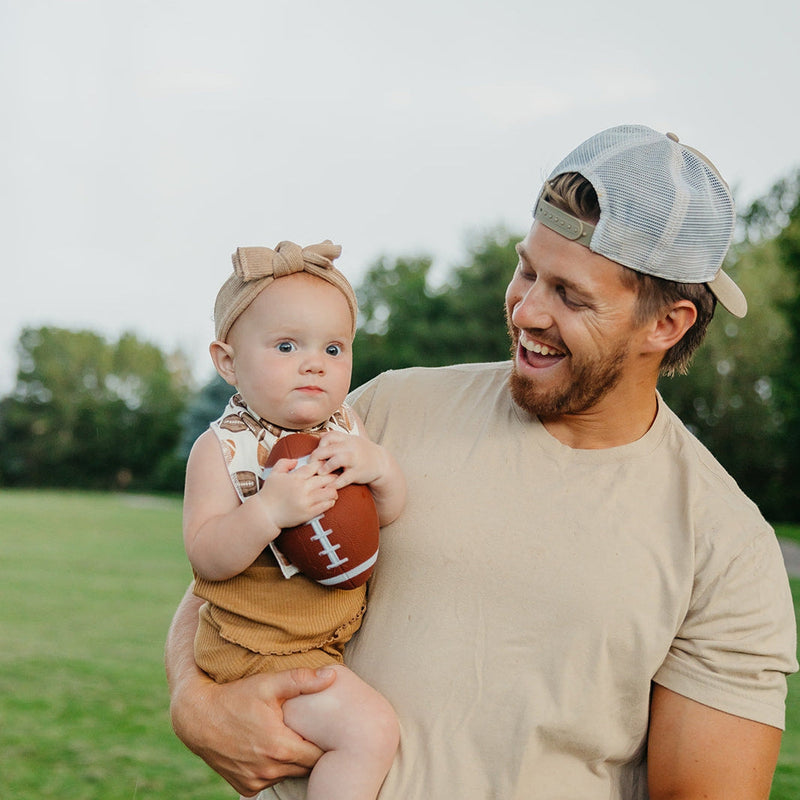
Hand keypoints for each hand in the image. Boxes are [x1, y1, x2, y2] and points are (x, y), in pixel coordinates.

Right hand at [171, 666, 336, 795]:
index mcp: (279, 747)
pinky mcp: (244, 787)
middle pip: (306, 767)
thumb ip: (302, 680)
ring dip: (292, 760)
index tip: (326, 727)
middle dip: (311, 751)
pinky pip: (269, 781)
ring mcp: (255, 781)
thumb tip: (332, 676)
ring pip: (288, 774)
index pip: (318, 754)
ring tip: (291, 738)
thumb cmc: (235, 697)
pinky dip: (273, 769)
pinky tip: (270, 749)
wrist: (197, 717)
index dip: (325, 740)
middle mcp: (268, 769)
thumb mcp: (268, 684)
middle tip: (311, 731)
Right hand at [259, 458, 337, 528]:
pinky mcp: (308, 513)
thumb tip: (296, 461)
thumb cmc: (269, 494)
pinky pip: (326, 505)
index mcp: (295, 477)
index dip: (323, 465)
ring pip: (329, 492)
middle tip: (334, 476)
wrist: (265, 514)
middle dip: (332, 476)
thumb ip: (284, 463)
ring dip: (333, 489)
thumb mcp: (274, 474)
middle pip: (325, 478)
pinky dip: (330, 501)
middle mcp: (302, 488)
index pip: (314, 467)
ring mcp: (306, 501)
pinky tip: (329, 500)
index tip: (326, 465)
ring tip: (332, 489)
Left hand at [312, 431, 386, 489]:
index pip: (329, 436)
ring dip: (326, 467)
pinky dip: (335, 483)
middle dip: (317, 456)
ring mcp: (355, 460)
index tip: (317, 453)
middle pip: (329, 448)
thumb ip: (336, 439)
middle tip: (311, 465)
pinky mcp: (358, 473)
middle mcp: (351, 447)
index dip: (320, 444)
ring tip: (320, 473)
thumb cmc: (362, 452)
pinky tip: (329, 486)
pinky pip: (344, 478)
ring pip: (337, 460)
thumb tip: (319, 435)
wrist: (381, 462)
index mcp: (347, 439)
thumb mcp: (351, 441)